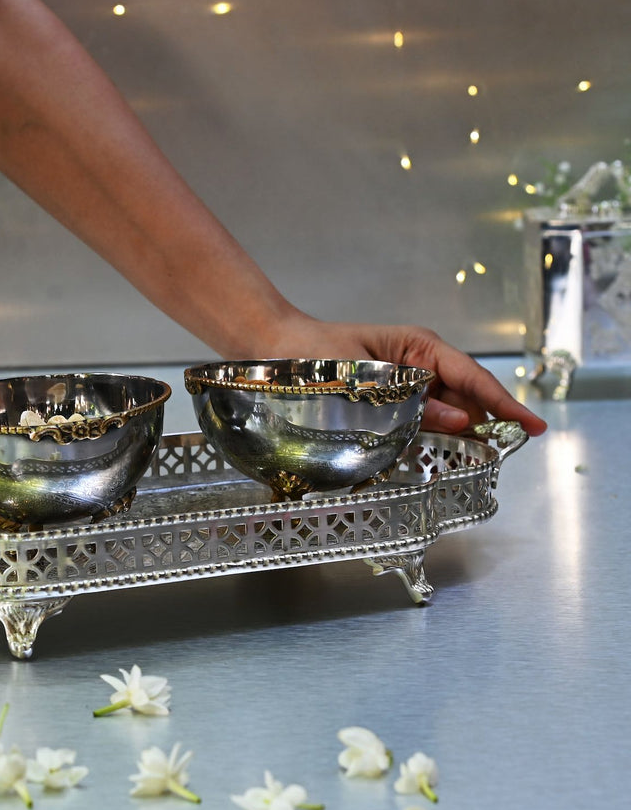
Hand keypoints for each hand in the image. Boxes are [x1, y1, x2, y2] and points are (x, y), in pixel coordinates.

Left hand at [265, 316, 546, 435]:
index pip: (473, 377)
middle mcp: (419, 364)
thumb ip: (410, 401)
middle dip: (482, 427)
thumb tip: (459, 419)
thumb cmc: (315, 352)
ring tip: (463, 462)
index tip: (534, 427)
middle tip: (495, 458)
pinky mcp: (390, 401)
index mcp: (419, 347)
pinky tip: (427, 457)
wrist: (275, 347)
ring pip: (444, 414)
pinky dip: (426, 438)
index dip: (506, 405)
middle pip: (465, 398)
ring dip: (453, 437)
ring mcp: (406, 383)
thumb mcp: (365, 378)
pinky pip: (418, 421)